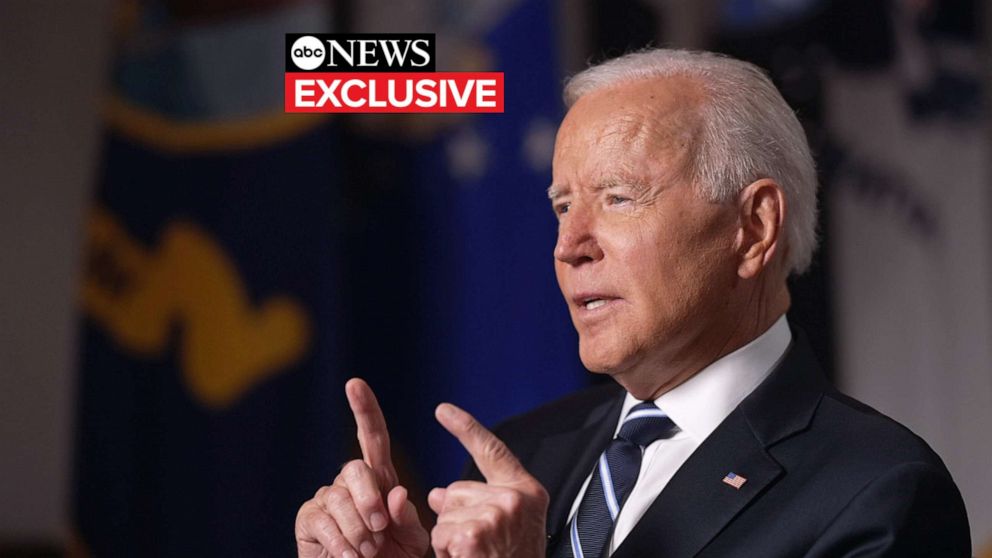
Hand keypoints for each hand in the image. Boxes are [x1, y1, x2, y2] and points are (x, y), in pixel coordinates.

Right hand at [296, 379, 429, 557]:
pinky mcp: (308, 519)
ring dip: (357, 529)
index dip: (365, 410)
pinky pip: (322, 520)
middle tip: (379, 530)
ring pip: (339, 499)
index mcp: (380, 480)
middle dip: (369, 499)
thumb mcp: (411, 542)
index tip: (355, 384)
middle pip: (355, 469)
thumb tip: (396, 493)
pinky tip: (350, 557)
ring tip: (367, 552)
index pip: (373, 438)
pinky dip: (340, 541)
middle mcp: (350, 483)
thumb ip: (409, 519)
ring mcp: (326, 499)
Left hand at [428, 403, 548, 557]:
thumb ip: (478, 503)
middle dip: (456, 516)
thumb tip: (436, 493)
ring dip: (450, 539)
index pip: (492, 450)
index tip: (442, 409)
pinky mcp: (475, 534)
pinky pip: (441, 535)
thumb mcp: (507, 528)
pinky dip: (446, 552)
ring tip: (475, 555)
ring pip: (445, 515)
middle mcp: (514, 498)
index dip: (465, 427)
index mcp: (527, 491)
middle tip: (481, 545)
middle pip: (457, 490)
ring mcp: (496, 515)